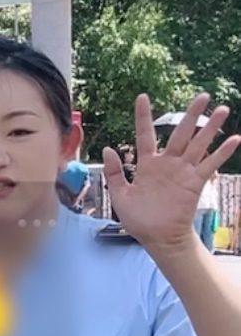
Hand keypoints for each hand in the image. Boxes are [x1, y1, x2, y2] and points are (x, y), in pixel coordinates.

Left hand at [103, 93, 238, 252]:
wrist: (158, 239)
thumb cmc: (139, 220)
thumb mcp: (120, 196)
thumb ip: (113, 173)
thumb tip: (108, 149)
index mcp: (147, 164)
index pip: (145, 134)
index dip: (143, 116)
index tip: (142, 96)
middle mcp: (167, 163)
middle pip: (180, 133)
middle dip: (191, 114)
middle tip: (202, 96)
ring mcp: (183, 171)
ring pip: (198, 144)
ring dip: (210, 127)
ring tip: (222, 109)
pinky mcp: (195, 182)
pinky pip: (210, 165)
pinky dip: (222, 153)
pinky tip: (234, 139)